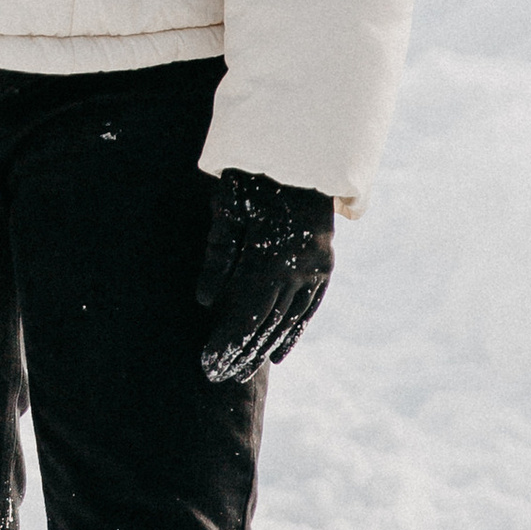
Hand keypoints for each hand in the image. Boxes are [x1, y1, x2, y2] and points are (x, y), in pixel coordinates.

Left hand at [194, 169, 333, 386]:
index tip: (207, 363)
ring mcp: (317, 268)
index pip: (247, 315)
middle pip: (267, 324)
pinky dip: (292, 332)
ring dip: (264, 348)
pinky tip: (278, 354)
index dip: (227, 342)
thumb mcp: (227, 208)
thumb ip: (218, 256)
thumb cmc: (253, 175)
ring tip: (242, 372)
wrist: (301, 151)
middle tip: (218, 378)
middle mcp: (301, 269)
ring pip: (289, 320)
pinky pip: (308, 308)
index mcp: (274, 257)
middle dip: (241, 353)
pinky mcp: (325, 265)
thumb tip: (206, 302)